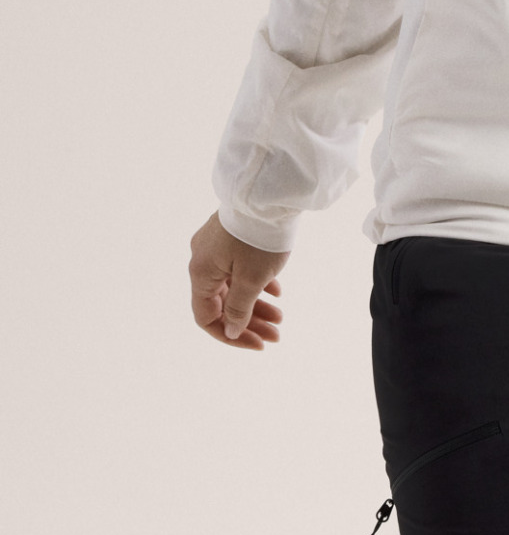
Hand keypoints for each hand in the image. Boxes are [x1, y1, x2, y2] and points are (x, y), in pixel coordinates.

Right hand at [189, 211, 288, 350]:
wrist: (271, 191)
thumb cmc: (259, 237)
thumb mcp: (251, 280)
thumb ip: (239, 309)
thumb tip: (229, 331)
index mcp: (200, 272)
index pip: (206, 317)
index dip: (230, 336)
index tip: (256, 344)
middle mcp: (202, 259)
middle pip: (222, 302)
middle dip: (249, 322)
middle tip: (276, 335)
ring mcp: (216, 245)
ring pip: (233, 285)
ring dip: (256, 304)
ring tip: (281, 317)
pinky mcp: (231, 234)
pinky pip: (239, 267)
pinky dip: (256, 282)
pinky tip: (277, 290)